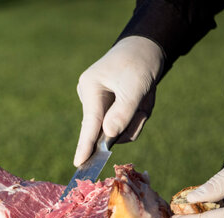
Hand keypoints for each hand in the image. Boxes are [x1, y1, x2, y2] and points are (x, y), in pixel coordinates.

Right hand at [74, 36, 164, 165]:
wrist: (144, 49)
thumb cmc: (139, 63)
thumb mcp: (137, 86)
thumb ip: (123, 112)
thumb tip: (108, 135)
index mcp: (90, 88)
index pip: (90, 123)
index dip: (85, 145)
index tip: (79, 163)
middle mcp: (89, 97)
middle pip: (107, 128)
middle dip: (129, 122)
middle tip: (142, 106)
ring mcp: (96, 104)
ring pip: (118, 129)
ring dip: (136, 119)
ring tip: (143, 98)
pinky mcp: (106, 109)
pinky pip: (122, 124)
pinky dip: (135, 116)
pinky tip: (139, 100)